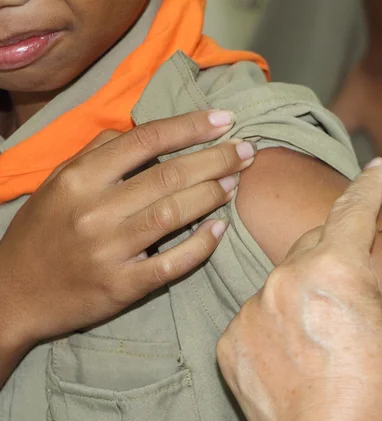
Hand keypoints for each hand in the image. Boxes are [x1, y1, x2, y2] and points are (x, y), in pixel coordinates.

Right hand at [0, 110, 255, 348]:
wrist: (13, 294)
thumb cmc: (42, 232)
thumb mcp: (58, 182)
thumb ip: (98, 153)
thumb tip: (143, 131)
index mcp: (80, 177)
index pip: (147, 140)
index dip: (191, 126)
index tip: (225, 119)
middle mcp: (95, 209)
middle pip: (168, 175)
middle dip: (216, 158)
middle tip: (247, 151)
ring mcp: (109, 250)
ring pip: (174, 213)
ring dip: (213, 194)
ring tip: (236, 182)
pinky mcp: (122, 285)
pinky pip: (173, 263)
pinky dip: (201, 244)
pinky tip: (220, 228)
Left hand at [217, 159, 381, 420]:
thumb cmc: (373, 389)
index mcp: (335, 267)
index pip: (353, 209)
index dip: (368, 184)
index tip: (376, 167)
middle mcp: (286, 276)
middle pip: (315, 241)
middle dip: (337, 247)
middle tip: (355, 274)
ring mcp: (252, 306)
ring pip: (283, 277)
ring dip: (304, 287)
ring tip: (324, 329)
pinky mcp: (230, 336)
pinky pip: (257, 310)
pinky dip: (276, 317)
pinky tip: (295, 346)